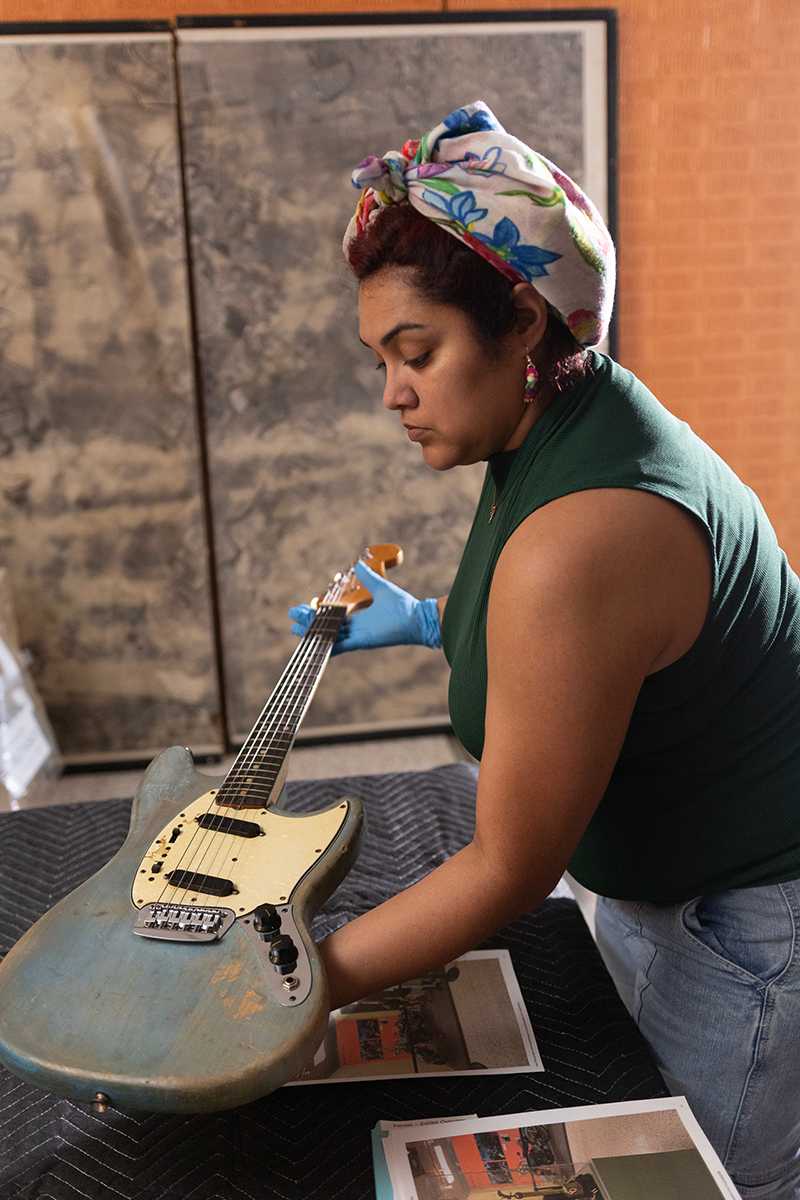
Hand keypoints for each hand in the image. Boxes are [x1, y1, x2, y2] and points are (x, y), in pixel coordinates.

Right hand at [288, 559, 440, 653]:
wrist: (417, 618)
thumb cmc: (403, 606)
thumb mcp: (380, 587)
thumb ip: (368, 577)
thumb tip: (359, 564)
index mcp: (358, 617)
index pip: (332, 617)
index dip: (317, 614)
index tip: (303, 608)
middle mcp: (355, 628)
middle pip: (326, 628)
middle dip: (308, 623)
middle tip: (292, 618)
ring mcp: (357, 636)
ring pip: (329, 637)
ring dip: (312, 633)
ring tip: (295, 628)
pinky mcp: (362, 642)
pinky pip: (340, 646)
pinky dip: (327, 646)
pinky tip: (313, 643)